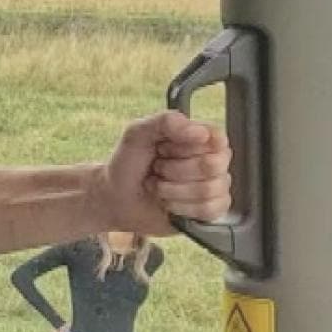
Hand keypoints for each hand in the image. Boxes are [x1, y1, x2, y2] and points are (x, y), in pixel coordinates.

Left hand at [98, 110, 231, 233]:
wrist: (115, 198)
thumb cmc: (128, 164)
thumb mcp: (137, 134)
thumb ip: (165, 121)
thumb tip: (202, 132)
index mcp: (199, 137)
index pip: (216, 139)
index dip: (185, 147)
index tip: (162, 149)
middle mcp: (213, 159)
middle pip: (212, 165)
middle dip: (173, 169)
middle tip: (157, 168)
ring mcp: (215, 185)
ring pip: (209, 190)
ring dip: (173, 190)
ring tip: (158, 186)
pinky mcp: (211, 209)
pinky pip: (209, 210)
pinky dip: (181, 207)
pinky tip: (168, 203)